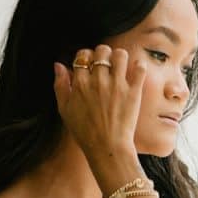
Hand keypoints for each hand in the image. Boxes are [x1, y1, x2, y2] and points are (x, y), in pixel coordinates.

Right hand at [53, 46, 146, 189]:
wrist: (106, 147)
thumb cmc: (84, 131)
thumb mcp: (64, 109)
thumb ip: (60, 85)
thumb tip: (58, 65)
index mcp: (80, 84)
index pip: (83, 55)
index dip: (85, 56)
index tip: (89, 62)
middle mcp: (98, 81)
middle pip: (102, 50)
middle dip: (103, 53)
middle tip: (105, 61)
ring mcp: (117, 86)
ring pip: (120, 55)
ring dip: (120, 56)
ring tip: (120, 64)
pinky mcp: (133, 92)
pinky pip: (139, 69)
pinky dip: (138, 65)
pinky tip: (135, 70)